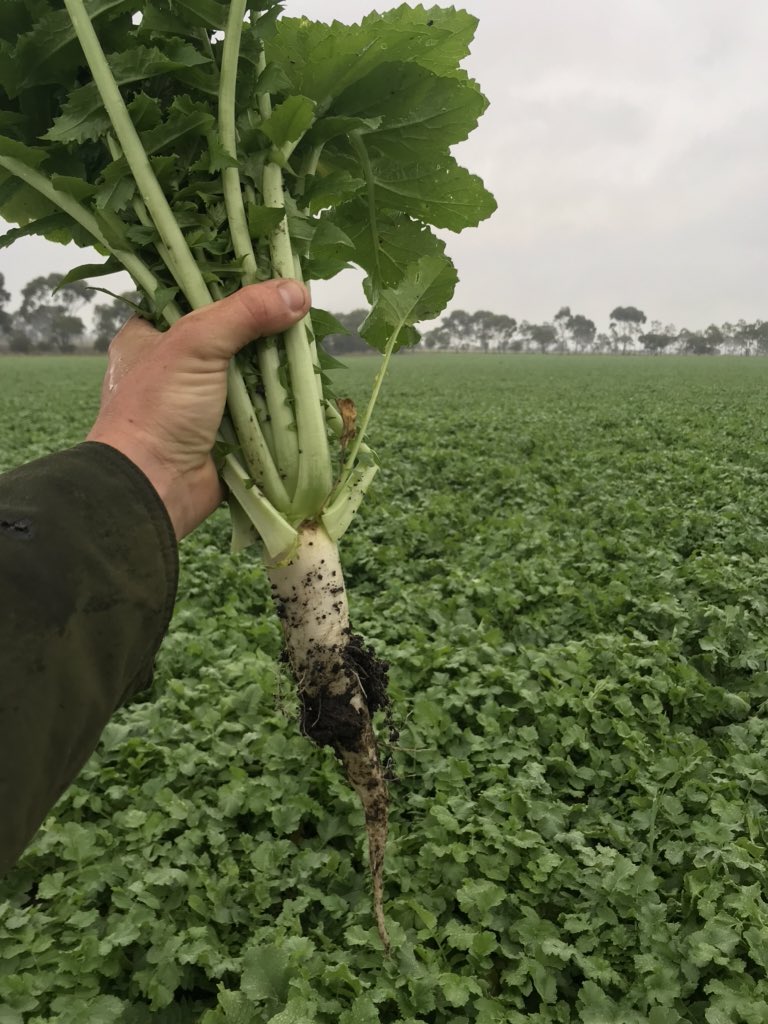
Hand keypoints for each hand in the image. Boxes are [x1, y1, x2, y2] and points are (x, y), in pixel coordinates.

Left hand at [87, 280, 309, 538]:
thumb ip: (245, 313)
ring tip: (312, 348)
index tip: (272, 277)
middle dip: (265, 330)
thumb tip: (299, 291)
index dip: (233, 287)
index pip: (195, 297)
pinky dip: (282, 405)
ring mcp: (202, 403)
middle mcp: (175, 367)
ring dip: (278, 370)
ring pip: (250, 375)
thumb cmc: (157, 409)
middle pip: (231, 336)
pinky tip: (308, 389)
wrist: (153, 489)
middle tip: (301, 312)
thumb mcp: (196, 344)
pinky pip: (261, 413)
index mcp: (151, 335)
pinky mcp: (226, 435)